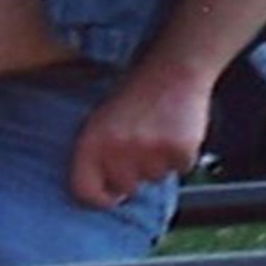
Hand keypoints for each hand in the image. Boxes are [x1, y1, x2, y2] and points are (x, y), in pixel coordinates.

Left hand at [70, 61, 213, 207]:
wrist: (172, 68)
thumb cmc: (134, 93)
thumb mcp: (101, 118)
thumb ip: (96, 152)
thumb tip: (98, 190)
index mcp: (91, 140)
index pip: (86, 191)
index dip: (99, 197)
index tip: (109, 194)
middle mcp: (118, 150)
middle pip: (125, 188)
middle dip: (132, 174)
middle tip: (139, 147)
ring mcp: (150, 152)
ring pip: (154, 179)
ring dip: (157, 163)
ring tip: (156, 132)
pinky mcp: (179, 152)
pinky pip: (179, 169)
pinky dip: (179, 156)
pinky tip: (174, 131)